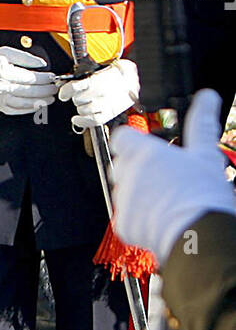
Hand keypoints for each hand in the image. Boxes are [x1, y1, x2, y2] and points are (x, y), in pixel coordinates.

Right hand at [0, 45, 57, 114]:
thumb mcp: (6, 52)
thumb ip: (25, 58)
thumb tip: (42, 64)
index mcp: (5, 72)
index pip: (31, 78)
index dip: (44, 79)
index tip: (53, 77)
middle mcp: (2, 87)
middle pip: (30, 91)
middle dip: (46, 90)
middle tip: (55, 88)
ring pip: (24, 103)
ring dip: (40, 102)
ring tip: (50, 99)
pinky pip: (15, 110)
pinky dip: (27, 110)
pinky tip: (36, 106)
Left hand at [58, 58, 138, 131]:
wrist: (131, 81)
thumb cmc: (113, 75)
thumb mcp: (97, 71)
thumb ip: (82, 78)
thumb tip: (65, 85)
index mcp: (95, 81)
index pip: (73, 88)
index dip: (65, 92)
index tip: (63, 94)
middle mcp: (99, 94)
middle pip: (77, 100)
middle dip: (76, 98)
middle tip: (81, 95)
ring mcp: (104, 105)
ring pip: (82, 110)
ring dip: (80, 108)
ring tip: (86, 103)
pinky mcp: (108, 114)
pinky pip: (91, 121)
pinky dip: (81, 121)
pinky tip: (76, 119)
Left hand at [110, 89, 235, 263]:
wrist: (199, 234)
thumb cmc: (202, 194)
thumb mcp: (205, 153)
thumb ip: (201, 122)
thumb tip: (207, 96)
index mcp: (142, 152)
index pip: (122, 137)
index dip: (134, 142)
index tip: (148, 150)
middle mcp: (126, 173)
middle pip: (122, 164)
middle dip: (137, 169)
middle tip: (164, 178)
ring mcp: (122, 200)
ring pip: (123, 191)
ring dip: (139, 193)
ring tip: (167, 200)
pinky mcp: (122, 224)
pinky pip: (126, 217)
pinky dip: (139, 218)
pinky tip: (161, 218)